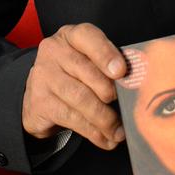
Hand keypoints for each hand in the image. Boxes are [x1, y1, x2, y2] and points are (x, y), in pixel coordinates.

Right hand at [23, 23, 127, 149]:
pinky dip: (93, 131)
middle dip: (110, 92)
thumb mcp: (90, 62)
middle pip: (86, 71)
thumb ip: (109, 67)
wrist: (40, 96)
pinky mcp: (40, 102)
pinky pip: (71, 118)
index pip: (88, 37)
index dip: (106, 54)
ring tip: (119, 132)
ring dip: (104, 118)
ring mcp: (43, 76)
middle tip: (127, 109)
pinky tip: (105, 139)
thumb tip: (135, 87)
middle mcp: (54, 51)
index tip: (121, 71)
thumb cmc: (76, 75)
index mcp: (72, 36)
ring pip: (80, 98)